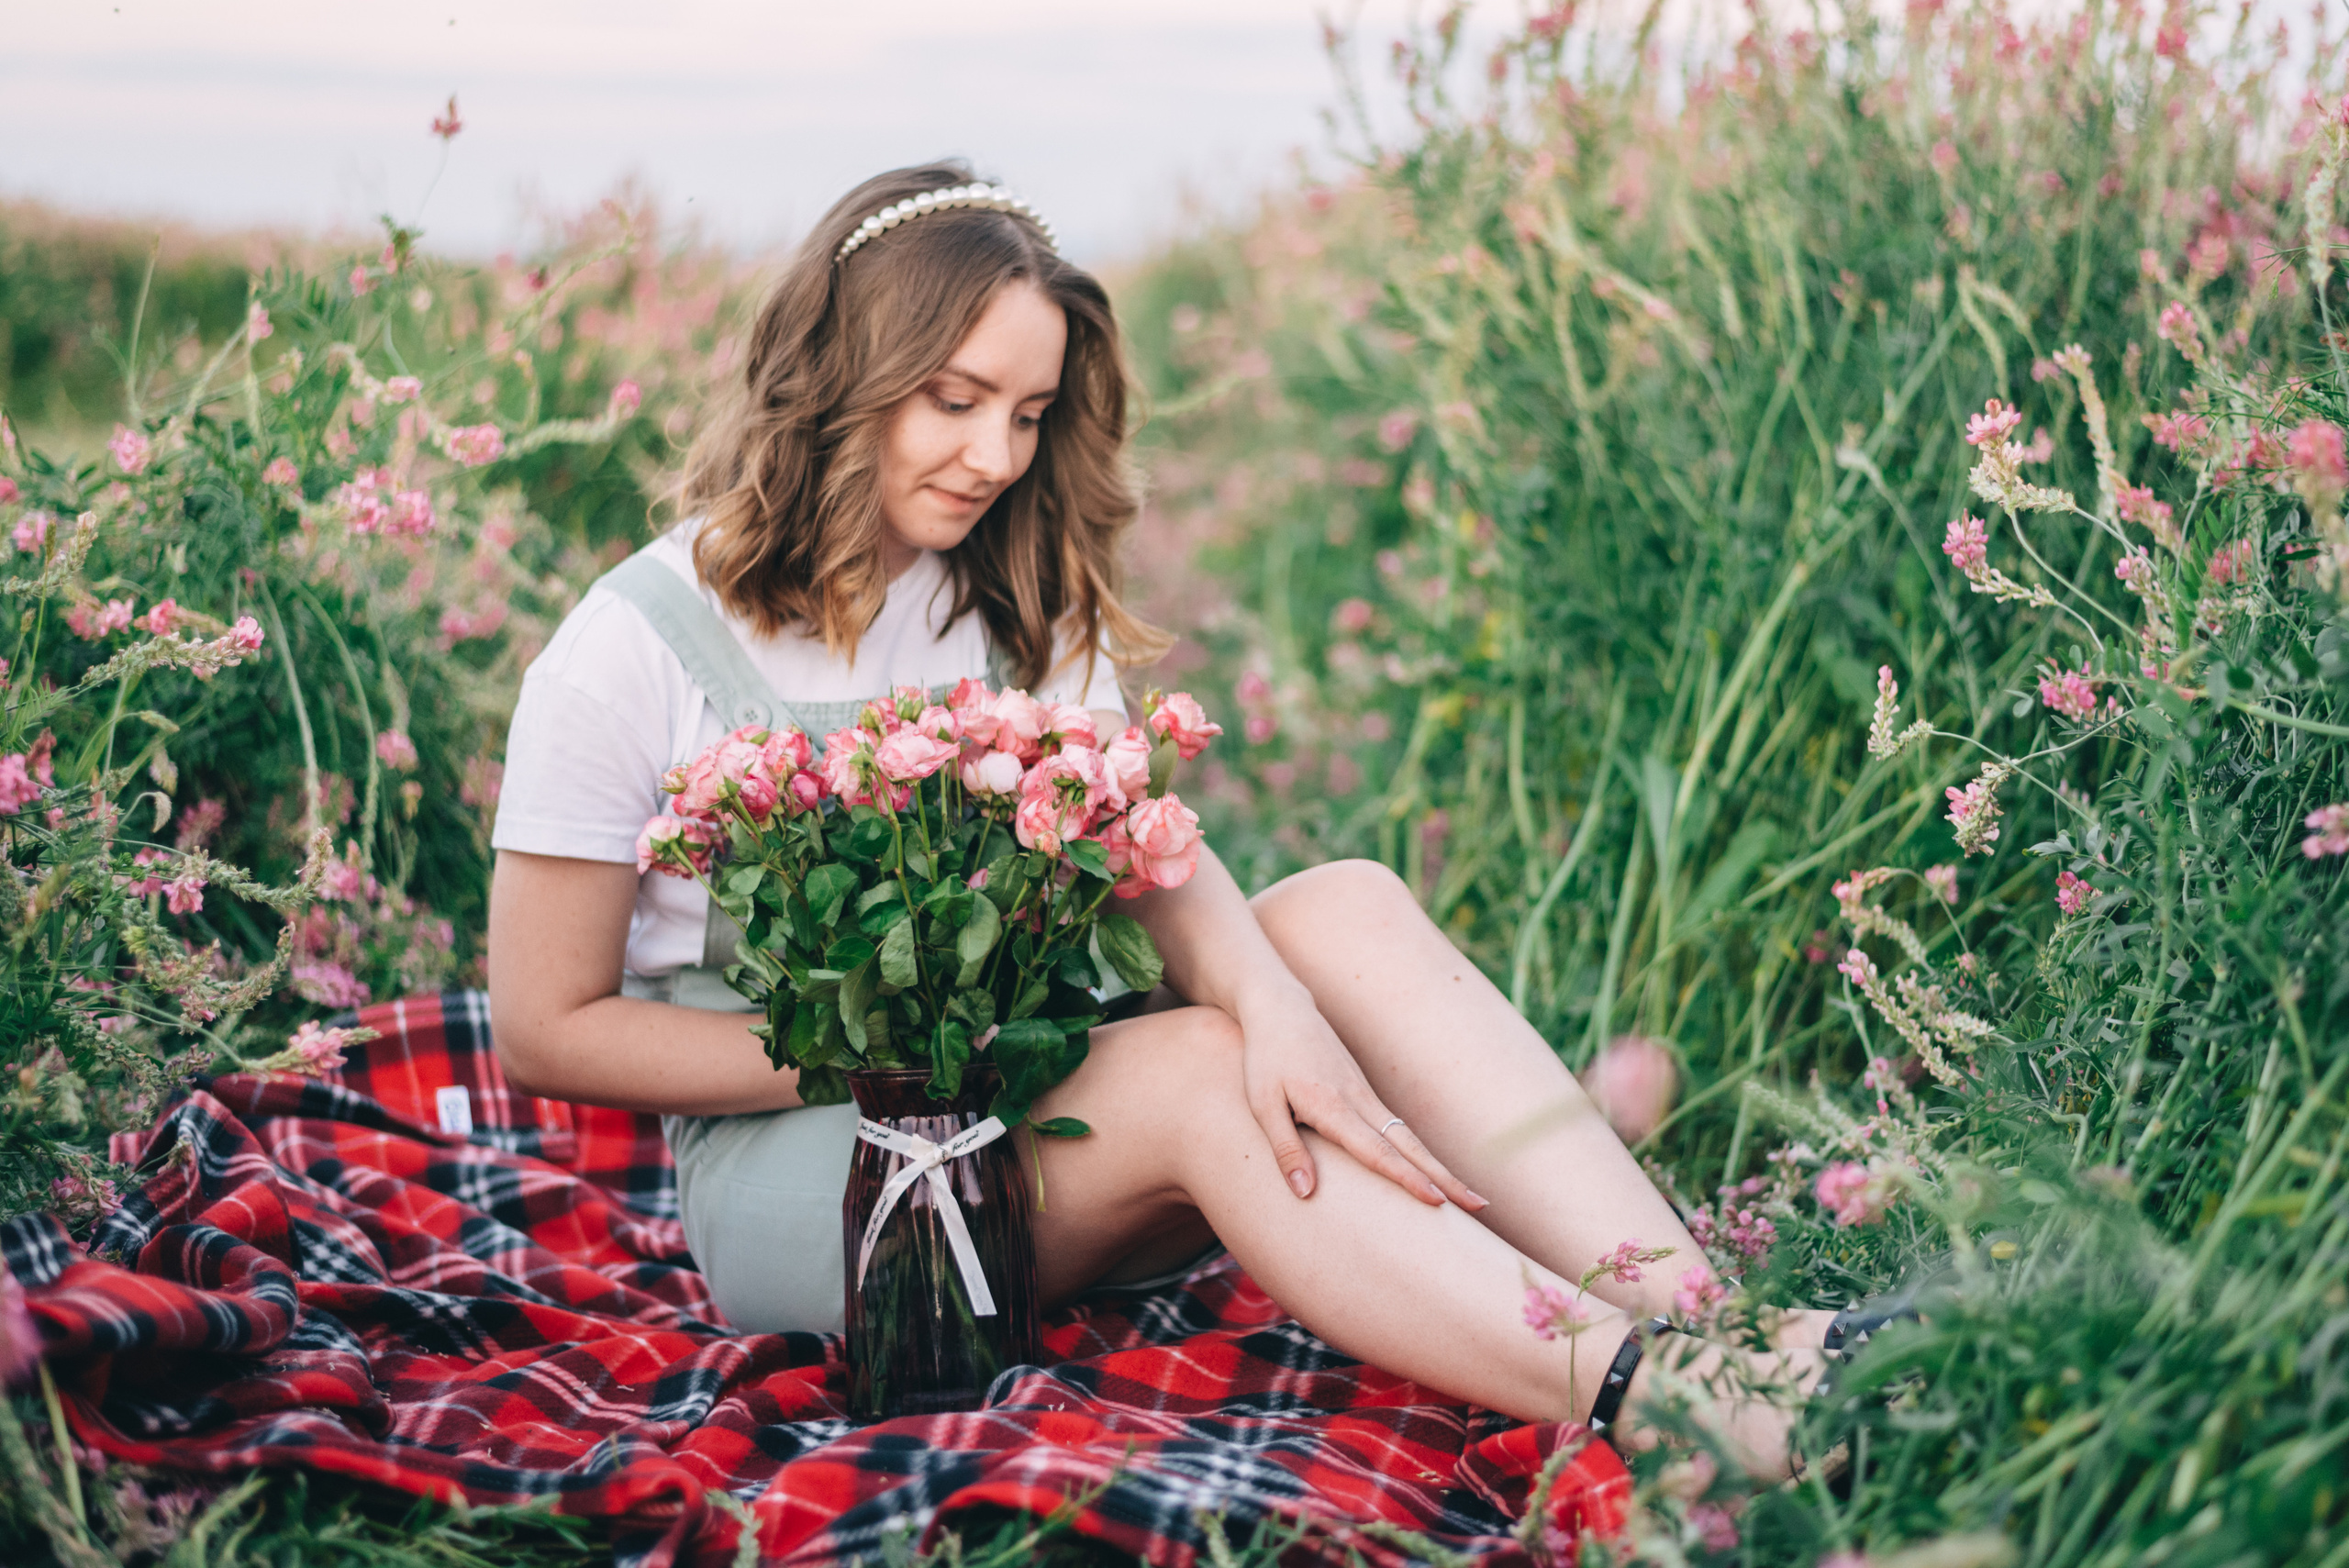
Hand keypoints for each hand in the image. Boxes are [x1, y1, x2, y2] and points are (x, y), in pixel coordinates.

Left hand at [1234, 981, 1486, 1209]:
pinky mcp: (1366, 1092)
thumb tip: (1305, 1194)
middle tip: (1479, 1205)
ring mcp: (1367, 1095)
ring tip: (1469, 1196)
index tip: (1437, 1201)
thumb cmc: (1267, 1058)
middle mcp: (1360, 1102)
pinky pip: (1399, 1128)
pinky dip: (1420, 1152)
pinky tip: (1431, 1169)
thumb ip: (1285, 1149)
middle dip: (1445, 1178)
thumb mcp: (1262, 1104)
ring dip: (1440, 1167)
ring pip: (1410, 1138)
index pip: (1377, 1151)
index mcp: (1333, 1107)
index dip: (1407, 1179)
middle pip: (1410, 1147)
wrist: (1282, 1009)